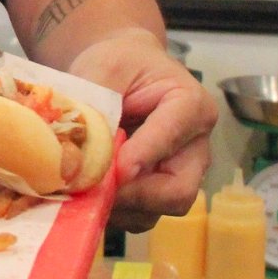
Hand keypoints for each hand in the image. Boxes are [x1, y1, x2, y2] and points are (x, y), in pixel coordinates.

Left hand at [69, 33, 217, 232]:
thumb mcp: (105, 67)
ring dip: (120, 208)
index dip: (144, 155)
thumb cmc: (120, 63)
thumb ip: (98, 103)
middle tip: (94, 190)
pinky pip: (142, 215)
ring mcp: (180, 173)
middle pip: (178, 189)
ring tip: (83, 193)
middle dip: (134, 195)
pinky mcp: (159, 190)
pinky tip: (87, 197)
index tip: (117, 169)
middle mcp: (194, 146)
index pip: (173, 135)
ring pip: (159, 209)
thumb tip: (83, 148)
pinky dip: (114, 212)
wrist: (124, 71)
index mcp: (191, 105)